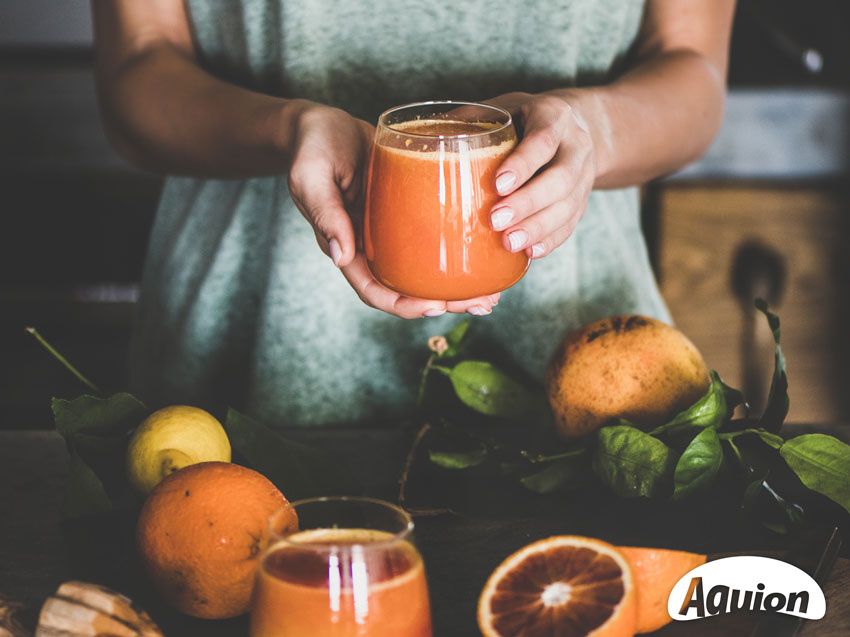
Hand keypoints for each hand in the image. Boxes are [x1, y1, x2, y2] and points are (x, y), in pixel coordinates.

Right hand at [286, 102, 498, 318]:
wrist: (323, 124)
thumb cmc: (312, 147)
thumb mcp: (311, 176)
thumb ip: (324, 213)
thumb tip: (341, 257)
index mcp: (346, 248)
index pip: (375, 291)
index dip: (404, 306)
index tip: (435, 307)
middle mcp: (373, 247)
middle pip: (409, 288)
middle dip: (445, 302)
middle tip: (483, 304)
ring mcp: (392, 231)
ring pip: (426, 269)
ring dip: (458, 285)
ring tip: (493, 291)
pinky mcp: (408, 210)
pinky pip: (435, 237)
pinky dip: (459, 247)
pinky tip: (486, 247)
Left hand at [485, 93, 596, 258]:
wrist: (575, 125)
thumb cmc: (526, 118)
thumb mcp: (504, 107)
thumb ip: (472, 119)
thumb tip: (426, 137)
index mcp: (555, 116)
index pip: (544, 140)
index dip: (523, 163)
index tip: (498, 185)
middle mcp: (576, 146)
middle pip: (561, 179)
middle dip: (528, 202)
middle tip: (496, 220)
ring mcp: (584, 176)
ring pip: (568, 206)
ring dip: (538, 228)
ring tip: (509, 243)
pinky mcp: (582, 200)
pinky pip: (571, 224)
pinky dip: (550, 240)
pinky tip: (530, 252)